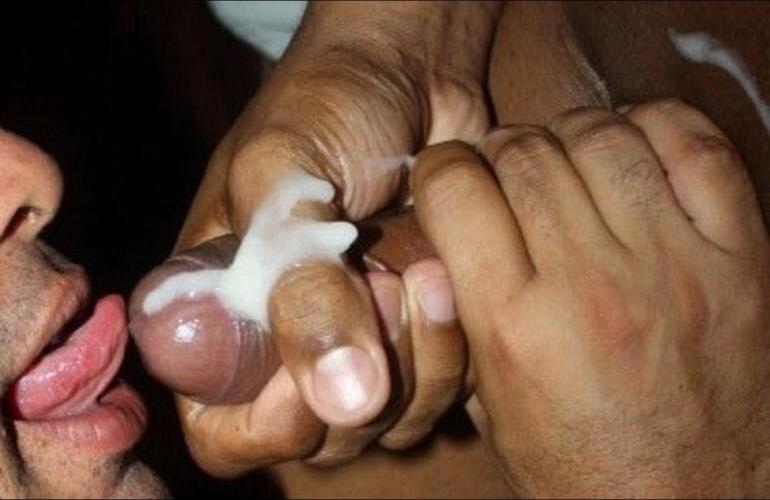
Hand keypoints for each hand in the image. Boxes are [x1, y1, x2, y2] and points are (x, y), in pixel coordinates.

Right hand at [131, 1, 498, 475]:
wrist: (410, 73)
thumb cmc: (325, 106)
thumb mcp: (283, 179)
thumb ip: (296, 284)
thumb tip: (341, 397)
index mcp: (223, 318)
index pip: (225, 430)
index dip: (266, 427)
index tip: (310, 380)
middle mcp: (289, 345)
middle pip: (317, 436)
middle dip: (358, 383)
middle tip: (381, 288)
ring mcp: (360, 345)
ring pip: (386, 424)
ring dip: (415, 365)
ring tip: (425, 274)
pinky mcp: (421, 336)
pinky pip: (439, 394)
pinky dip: (453, 356)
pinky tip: (452, 282)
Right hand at [411, 100, 769, 496]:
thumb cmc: (580, 466)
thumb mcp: (490, 402)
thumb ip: (461, 309)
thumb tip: (447, 226)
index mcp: (515, 328)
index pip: (456, 189)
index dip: (439, 170)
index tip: (447, 180)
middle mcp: (592, 288)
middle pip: (524, 154)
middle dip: (499, 154)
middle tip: (503, 177)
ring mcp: (674, 267)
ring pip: (602, 137)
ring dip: (568, 139)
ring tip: (565, 167)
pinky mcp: (741, 260)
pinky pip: (695, 147)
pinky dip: (655, 129)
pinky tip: (632, 157)